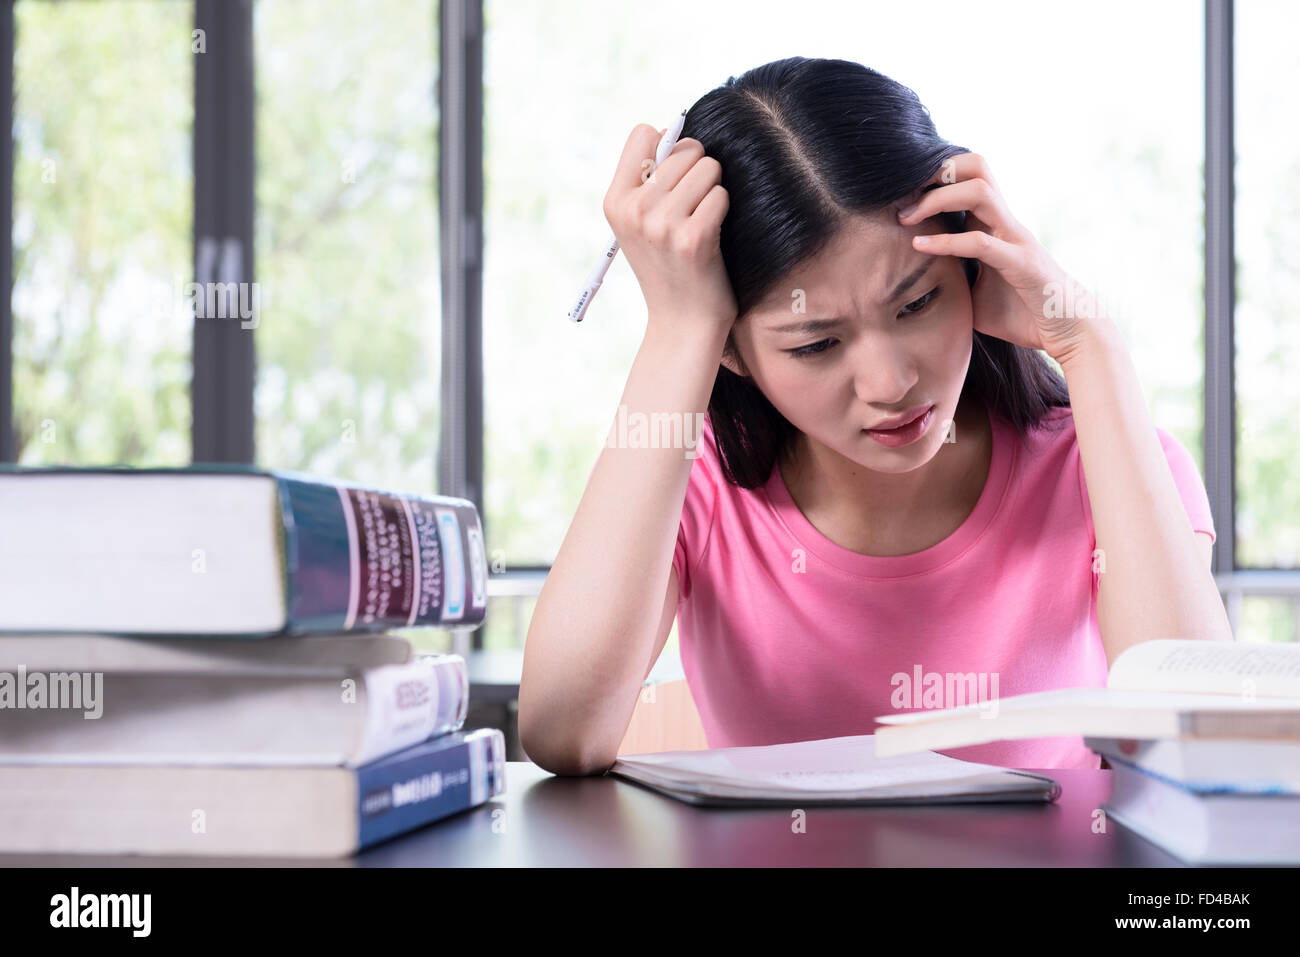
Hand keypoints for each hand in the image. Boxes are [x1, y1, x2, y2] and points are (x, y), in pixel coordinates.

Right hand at [603, 125, 737, 336]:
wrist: (682, 323)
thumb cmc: (668, 265)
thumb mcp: (640, 222)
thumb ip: (648, 179)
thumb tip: (673, 129)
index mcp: (614, 200)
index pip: (643, 132)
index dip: (667, 147)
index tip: (672, 176)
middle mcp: (633, 209)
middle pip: (685, 149)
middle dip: (698, 171)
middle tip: (691, 208)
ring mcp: (661, 225)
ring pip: (708, 168)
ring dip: (713, 191)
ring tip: (701, 221)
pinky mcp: (692, 238)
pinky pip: (721, 195)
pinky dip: (723, 211)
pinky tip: (711, 237)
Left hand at [896, 153, 1102, 365]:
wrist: (1068, 333)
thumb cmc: (1022, 314)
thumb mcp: (973, 295)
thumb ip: (949, 281)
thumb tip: (911, 289)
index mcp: (994, 224)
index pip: (967, 177)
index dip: (934, 176)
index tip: (900, 195)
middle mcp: (1005, 222)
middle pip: (977, 166)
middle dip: (936, 172)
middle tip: (901, 197)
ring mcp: (1015, 237)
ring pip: (979, 191)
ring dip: (937, 199)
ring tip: (905, 218)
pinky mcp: (1021, 262)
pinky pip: (980, 243)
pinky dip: (946, 242)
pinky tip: (919, 246)